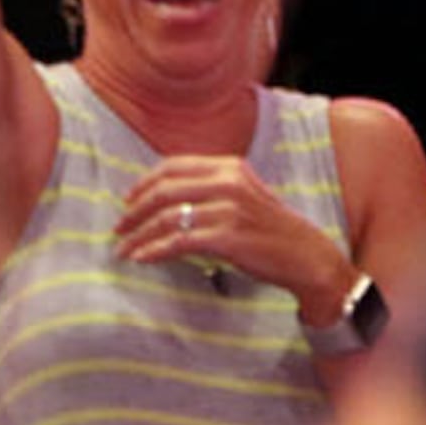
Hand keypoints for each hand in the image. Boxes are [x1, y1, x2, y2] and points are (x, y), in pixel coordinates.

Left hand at [113, 154, 354, 309]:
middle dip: (135, 211)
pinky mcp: (227, 238)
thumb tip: (168, 198)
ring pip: (167, 218)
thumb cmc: (272, 230)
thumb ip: (212, 188)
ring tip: (123, 249)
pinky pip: (178, 242)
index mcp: (229, 166)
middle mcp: (227, 182)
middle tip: (118, 228)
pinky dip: (154, 250)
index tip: (127, 201)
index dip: (144, 183)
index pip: (173, 166)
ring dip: (139, 235)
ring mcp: (228, 209)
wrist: (307, 256)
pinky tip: (141, 258)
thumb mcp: (244, 195)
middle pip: (164, 190)